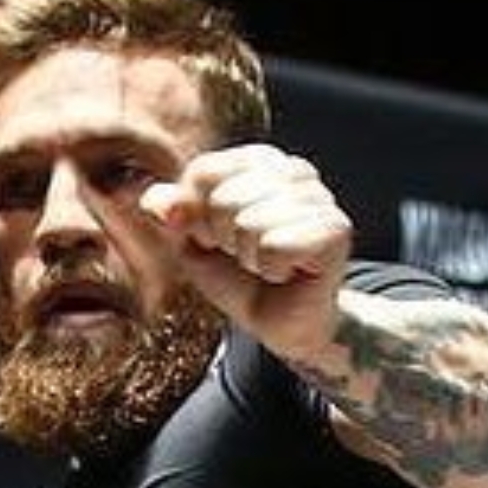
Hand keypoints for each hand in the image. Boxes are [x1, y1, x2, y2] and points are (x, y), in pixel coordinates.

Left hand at [140, 145, 352, 361]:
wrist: (284, 326)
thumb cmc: (244, 280)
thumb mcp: (196, 244)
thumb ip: (174, 215)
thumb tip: (152, 200)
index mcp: (260, 162)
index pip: (203, 173)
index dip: (199, 218)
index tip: (221, 241)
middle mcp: (294, 171)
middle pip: (224, 199)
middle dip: (225, 241)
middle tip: (249, 258)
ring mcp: (318, 197)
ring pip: (249, 224)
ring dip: (250, 259)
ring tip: (268, 267)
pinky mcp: (335, 230)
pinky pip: (274, 246)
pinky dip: (272, 270)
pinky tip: (287, 274)